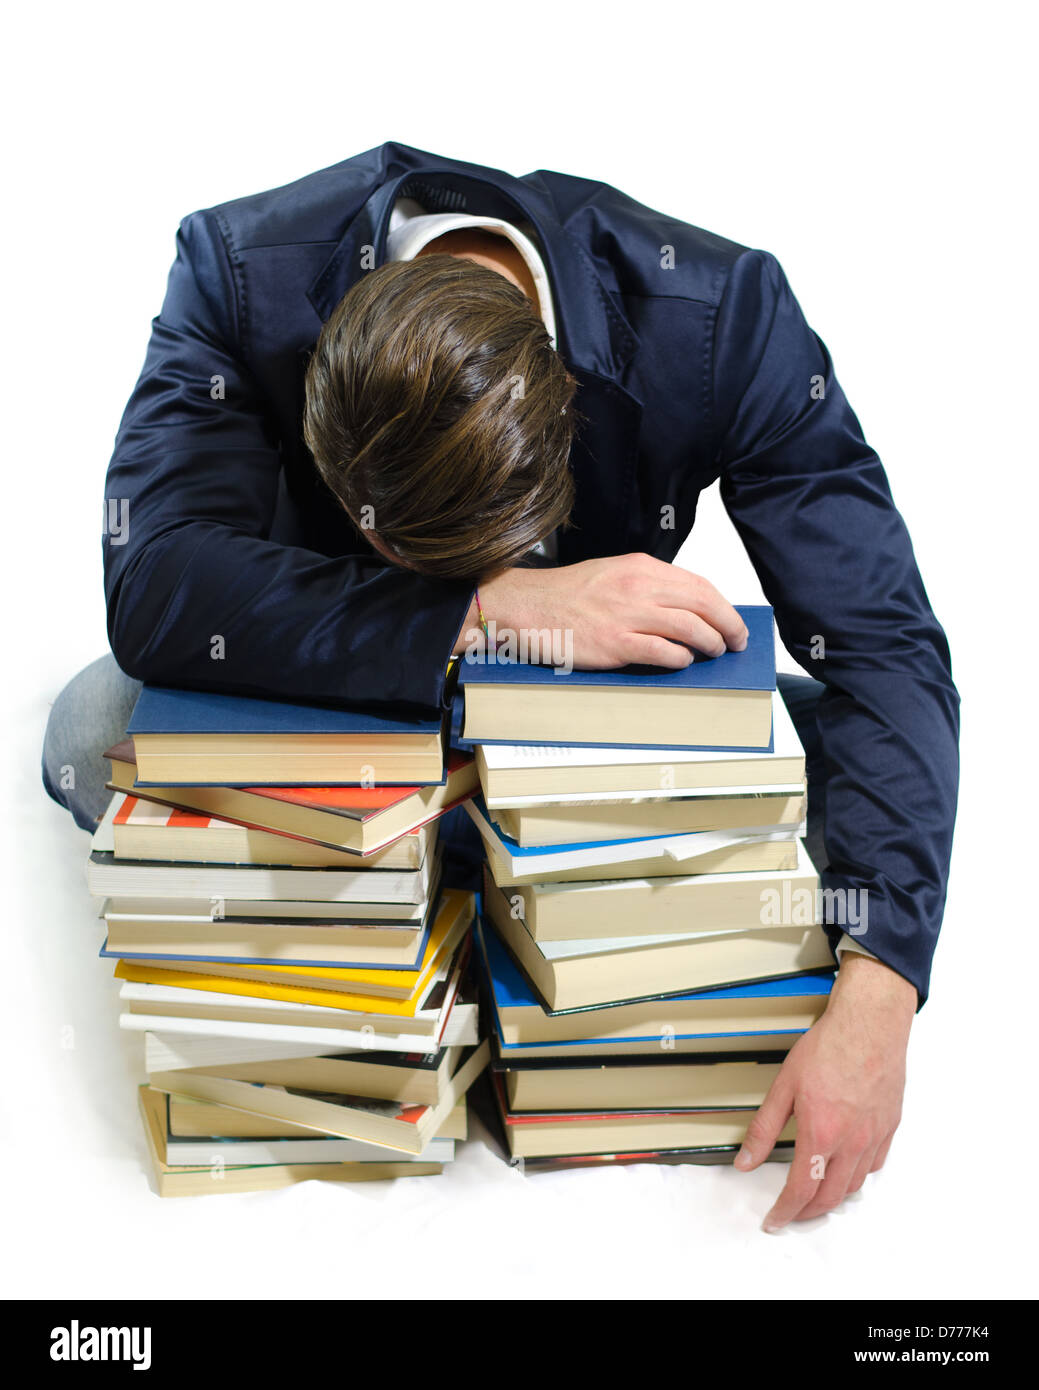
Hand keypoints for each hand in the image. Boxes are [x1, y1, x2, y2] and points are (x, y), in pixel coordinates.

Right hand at [452, 553, 747, 666]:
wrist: (527, 606)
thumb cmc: (566, 595)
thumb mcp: (613, 574)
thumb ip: (648, 586)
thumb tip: (686, 607)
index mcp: (640, 567)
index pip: (699, 584)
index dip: (724, 606)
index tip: (732, 620)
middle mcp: (639, 587)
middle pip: (703, 605)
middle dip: (728, 625)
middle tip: (736, 641)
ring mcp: (628, 616)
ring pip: (690, 628)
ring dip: (710, 644)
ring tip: (714, 653)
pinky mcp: (616, 644)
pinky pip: (663, 652)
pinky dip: (680, 659)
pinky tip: (683, 662)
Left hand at [734, 953, 916, 1229]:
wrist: (870, 1024)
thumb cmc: (829, 1047)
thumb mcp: (784, 1086)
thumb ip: (764, 1128)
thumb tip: (746, 1159)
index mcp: (821, 1133)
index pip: (801, 1190)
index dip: (785, 1211)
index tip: (775, 1220)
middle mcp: (851, 1142)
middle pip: (830, 1197)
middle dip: (807, 1213)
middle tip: (791, 1213)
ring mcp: (874, 1136)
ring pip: (855, 1186)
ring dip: (833, 1198)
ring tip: (815, 1195)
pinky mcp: (889, 1126)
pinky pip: (875, 1165)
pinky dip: (858, 1176)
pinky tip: (847, 1168)